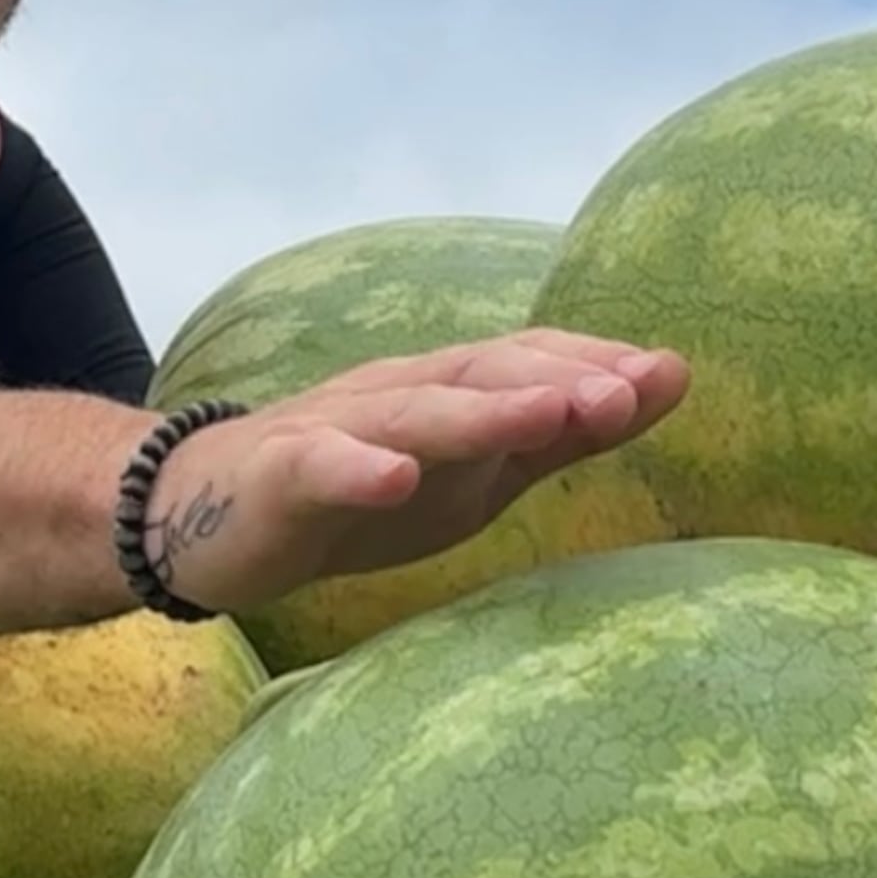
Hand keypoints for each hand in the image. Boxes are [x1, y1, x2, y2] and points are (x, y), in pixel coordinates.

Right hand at [135, 328, 688, 615]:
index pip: (528, 361)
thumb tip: (667, 381)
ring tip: (545, 414)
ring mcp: (336, 428)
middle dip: (556, 379)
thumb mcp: (478, 471)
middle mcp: (398, 392)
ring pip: (414, 412)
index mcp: (449, 390)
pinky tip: (394, 478)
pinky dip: (357, 467)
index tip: (667, 375)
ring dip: (482, 412)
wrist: (209, 516)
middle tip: (627, 391)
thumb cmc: (363, 489)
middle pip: (481, 373)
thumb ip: (563, 432)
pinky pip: (319, 467)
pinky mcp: (279, 475)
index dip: (593, 364)